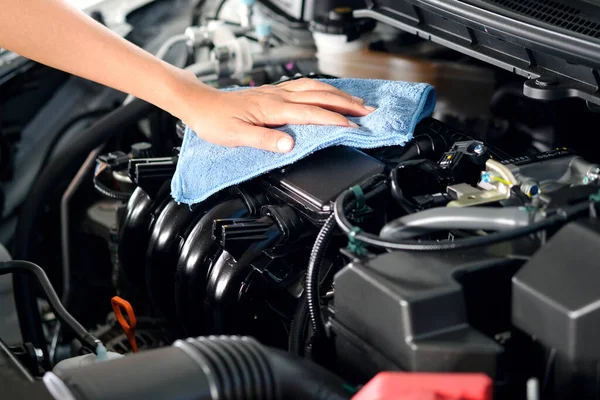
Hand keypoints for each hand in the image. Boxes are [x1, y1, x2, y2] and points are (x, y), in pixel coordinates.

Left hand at [176, 75, 374, 152]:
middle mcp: (279, 96)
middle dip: (347, 104)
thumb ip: (265, 140)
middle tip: (369, 112)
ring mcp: (277, 91)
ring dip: (339, 94)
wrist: (201, 104)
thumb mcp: (237, 136)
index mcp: (273, 108)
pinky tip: (330, 92)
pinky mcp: (274, 91)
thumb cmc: (216, 121)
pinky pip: (305, 86)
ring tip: (358, 102)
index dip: (335, 121)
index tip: (354, 129)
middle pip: (321, 96)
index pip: (312, 113)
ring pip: (315, 88)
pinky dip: (324, 88)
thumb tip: (289, 145)